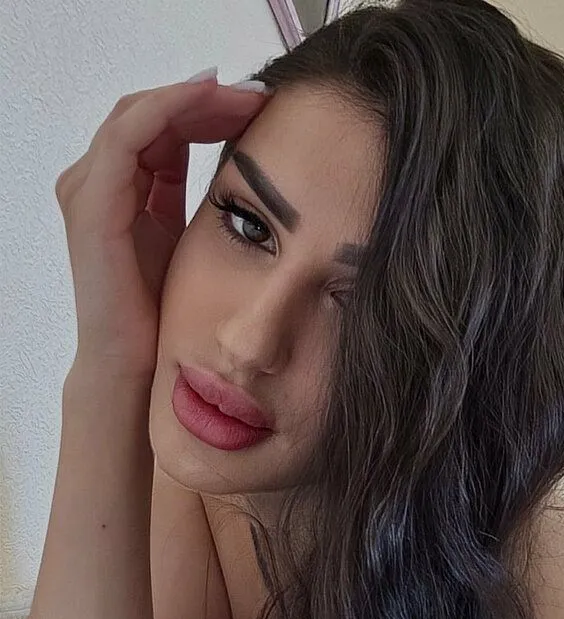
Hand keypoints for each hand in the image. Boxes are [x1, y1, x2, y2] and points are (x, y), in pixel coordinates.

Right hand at [55, 73, 269, 381]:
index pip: (162, 126)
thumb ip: (195, 198)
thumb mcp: (189, 241)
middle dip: (208, 99)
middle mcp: (98, 182)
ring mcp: (89, 190)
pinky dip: (169, 111)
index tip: (262, 109)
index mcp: (122, 189)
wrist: (135, 365)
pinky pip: (130, 137)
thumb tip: (240, 168)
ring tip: (247, 99)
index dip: (209, 110)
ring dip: (196, 100)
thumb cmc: (164, 313)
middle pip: (152, 112)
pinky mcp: (93, 205)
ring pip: (140, 114)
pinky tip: (210, 104)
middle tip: (260, 96)